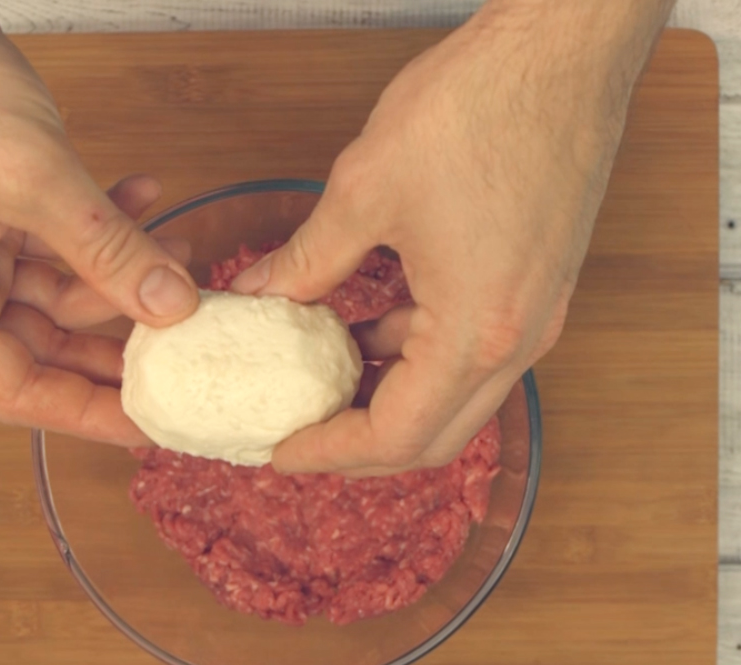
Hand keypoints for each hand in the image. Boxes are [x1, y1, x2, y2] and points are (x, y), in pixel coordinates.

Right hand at [0, 1, 198, 439]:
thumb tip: (174, 307)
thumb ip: (105, 249)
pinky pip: (67, 241)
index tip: (149, 422)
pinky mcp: (5, 215)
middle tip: (185, 344)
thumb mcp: (30, 180)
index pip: (17, 389)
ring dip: (130, 271)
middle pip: (51, 345)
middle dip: (123, 337)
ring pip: (71, 290)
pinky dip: (110, 223)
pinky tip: (147, 195)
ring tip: (182, 250)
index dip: (87, 412)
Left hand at [234, 0, 672, 476]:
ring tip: (325, 383)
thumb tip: (261, 294)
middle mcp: (516, 343)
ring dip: (389, 401)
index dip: (331, 452)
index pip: (396, 434)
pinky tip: (371, 332)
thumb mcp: (366, 191)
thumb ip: (306, 260)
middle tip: (303, 436)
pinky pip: (470, 356)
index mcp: (476, 332)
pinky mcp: (534, 294)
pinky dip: (416, 361)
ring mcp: (533, 321)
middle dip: (361, 447)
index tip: (282, 451)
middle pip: (433, 437)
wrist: (564, 52)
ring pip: (453, 401)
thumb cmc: (478, 110)